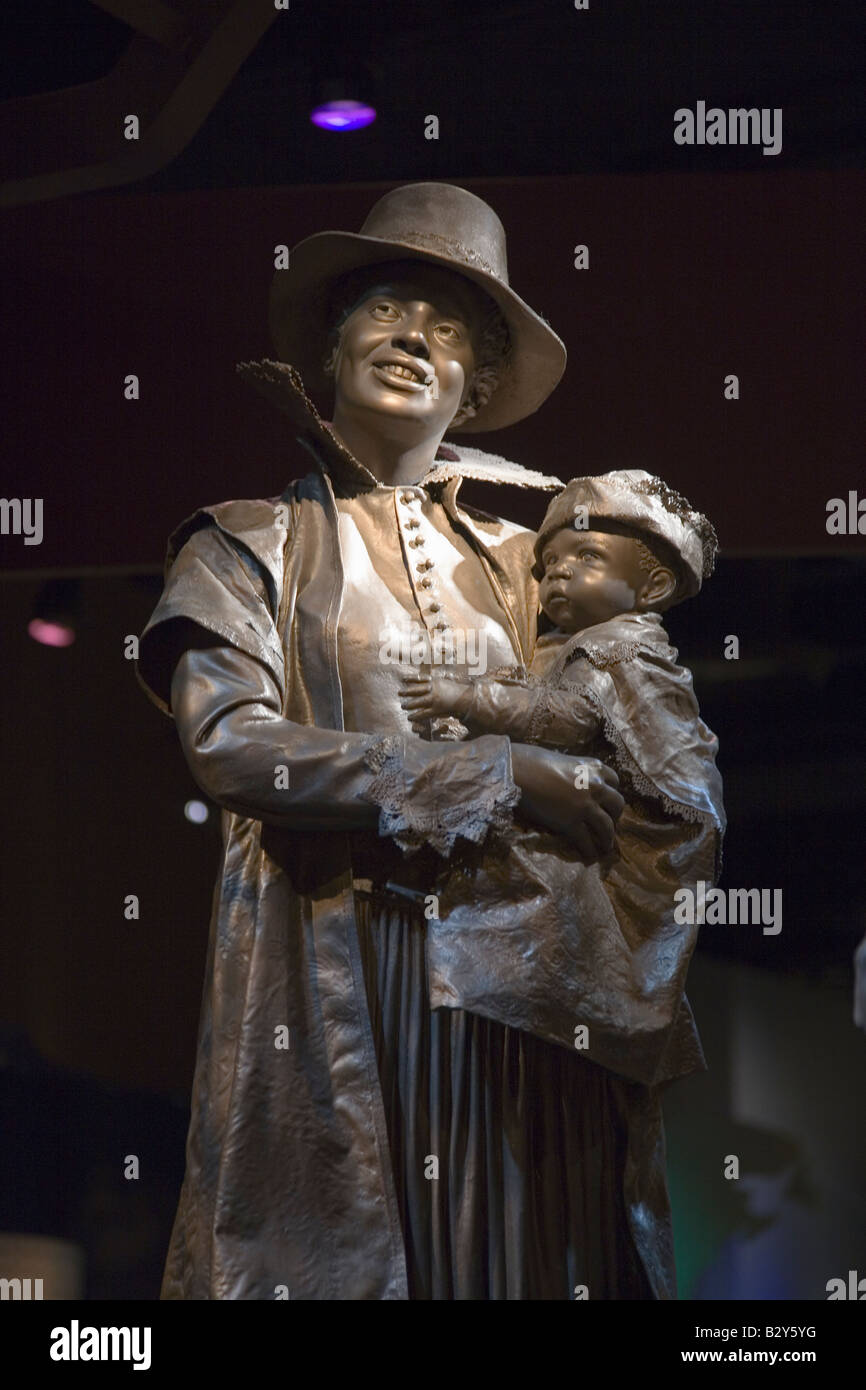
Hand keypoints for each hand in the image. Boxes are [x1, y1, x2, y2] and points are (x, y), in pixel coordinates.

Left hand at [398, 668, 473, 727]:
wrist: (468, 699)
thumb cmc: (460, 692)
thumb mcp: (448, 684)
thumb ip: (440, 685)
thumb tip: (432, 685)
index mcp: (437, 681)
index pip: (421, 678)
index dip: (411, 678)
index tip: (403, 678)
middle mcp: (434, 688)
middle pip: (416, 690)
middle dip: (407, 691)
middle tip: (399, 693)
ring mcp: (434, 698)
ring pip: (418, 702)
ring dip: (409, 704)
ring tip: (403, 706)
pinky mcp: (436, 708)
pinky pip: (423, 713)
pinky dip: (416, 715)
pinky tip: (410, 717)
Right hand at [510, 743, 623, 862]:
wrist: (517, 772)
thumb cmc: (531, 760)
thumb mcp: (561, 761)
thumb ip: (573, 773)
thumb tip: (568, 781)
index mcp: (593, 767)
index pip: (614, 780)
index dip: (612, 792)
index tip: (607, 801)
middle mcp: (595, 786)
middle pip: (617, 804)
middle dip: (615, 815)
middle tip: (609, 823)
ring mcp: (585, 806)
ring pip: (607, 826)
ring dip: (608, 838)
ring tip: (605, 847)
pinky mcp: (572, 823)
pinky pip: (586, 841)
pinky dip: (589, 851)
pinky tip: (589, 857)